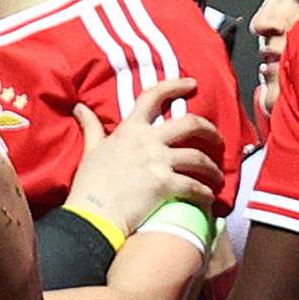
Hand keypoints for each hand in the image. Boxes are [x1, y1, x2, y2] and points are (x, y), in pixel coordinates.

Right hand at [65, 79, 223, 231]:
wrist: (92, 216)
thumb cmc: (89, 185)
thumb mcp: (90, 150)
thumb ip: (91, 127)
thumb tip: (80, 107)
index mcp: (130, 129)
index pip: (153, 96)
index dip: (175, 86)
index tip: (192, 84)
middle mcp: (147, 141)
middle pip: (190, 124)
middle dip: (210, 130)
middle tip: (218, 140)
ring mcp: (158, 162)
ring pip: (198, 158)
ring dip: (213, 168)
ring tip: (217, 177)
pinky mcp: (165, 185)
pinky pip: (195, 186)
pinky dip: (206, 193)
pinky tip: (209, 198)